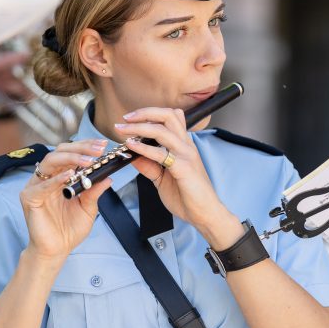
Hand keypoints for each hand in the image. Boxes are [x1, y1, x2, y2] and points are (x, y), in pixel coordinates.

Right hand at [20, 139, 110, 261]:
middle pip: (59, 153)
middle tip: (98, 149)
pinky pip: (42, 185)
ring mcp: (36, 187)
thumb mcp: (88, 208)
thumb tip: (108, 177)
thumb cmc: (69, 230)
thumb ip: (94, 191)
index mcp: (58, 178)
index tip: (102, 145)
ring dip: (71, 158)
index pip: (70, 154)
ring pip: (50, 162)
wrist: (57, 250)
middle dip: (80, 148)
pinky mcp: (29, 198)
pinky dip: (56, 179)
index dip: (85, 147)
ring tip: (88, 160)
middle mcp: (46, 179)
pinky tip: (70, 175)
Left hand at [117, 107, 235, 236]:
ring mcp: (186, 155)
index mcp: (183, 146)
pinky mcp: (184, 168)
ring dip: (139, 127)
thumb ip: (149, 166)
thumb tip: (132, 155)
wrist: (205, 214)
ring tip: (122, 129)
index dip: (150, 113)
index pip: (171, 117)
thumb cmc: (188, 197)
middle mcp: (186, 146)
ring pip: (162, 130)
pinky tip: (131, 146)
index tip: (131, 119)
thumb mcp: (162, 179)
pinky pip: (161, 153)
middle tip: (126, 118)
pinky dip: (143, 148)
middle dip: (144, 113)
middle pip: (168, 116)